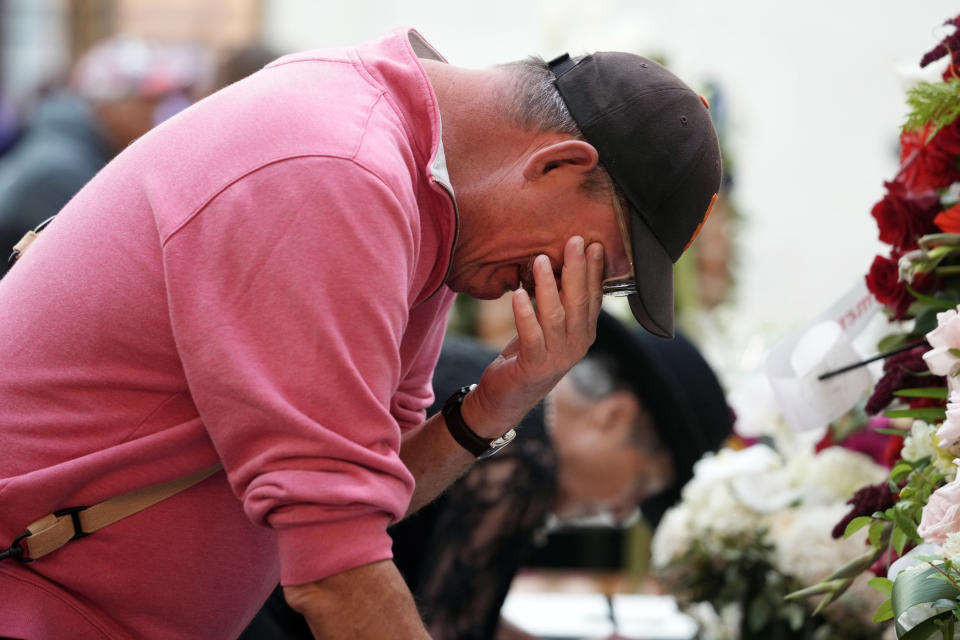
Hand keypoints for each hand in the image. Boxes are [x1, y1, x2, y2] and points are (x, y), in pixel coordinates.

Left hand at [462, 236, 603, 435]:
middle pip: (579, 302)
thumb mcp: (547, 327)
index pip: (593, 297)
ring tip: (540, 260)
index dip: (594, 271)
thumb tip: (559, 264)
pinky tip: (518, 295)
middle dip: (577, 269)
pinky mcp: (534, 366)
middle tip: (573, 241)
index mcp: (584, 333)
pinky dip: (525, 314)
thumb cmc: (528, 356)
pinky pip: (532, 336)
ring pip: (555, 316)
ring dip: (548, 286)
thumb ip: (558, 303)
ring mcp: (557, 358)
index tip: (592, 244)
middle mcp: (576, 345)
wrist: (507, 398)